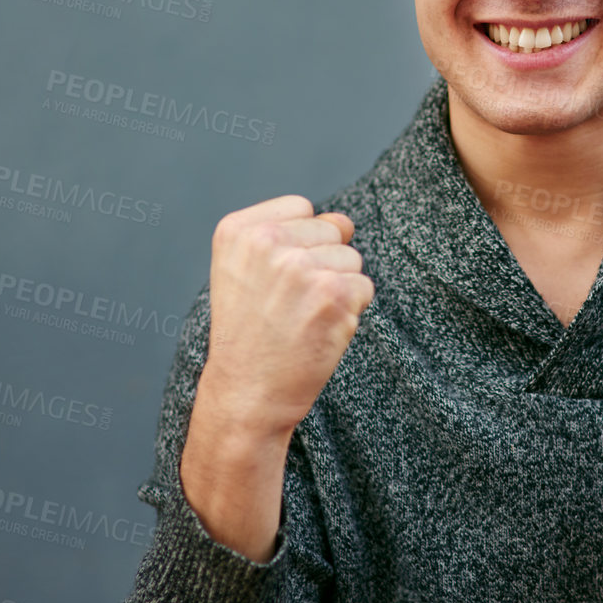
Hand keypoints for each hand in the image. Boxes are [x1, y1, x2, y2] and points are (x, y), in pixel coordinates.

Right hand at [181, 194, 372, 560]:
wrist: (246, 395)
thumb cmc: (250, 334)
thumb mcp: (241, 271)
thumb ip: (284, 234)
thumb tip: (344, 222)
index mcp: (238, 230)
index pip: (303, 207)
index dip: (301, 242)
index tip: (276, 279)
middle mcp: (267, 242)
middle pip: (333, 230)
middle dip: (323, 264)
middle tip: (290, 304)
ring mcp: (301, 267)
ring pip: (352, 259)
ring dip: (339, 290)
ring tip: (303, 318)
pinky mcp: (332, 294)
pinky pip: (364, 287)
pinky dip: (350, 312)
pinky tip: (318, 332)